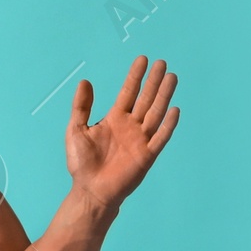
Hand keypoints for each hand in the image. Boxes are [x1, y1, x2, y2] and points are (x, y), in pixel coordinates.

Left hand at [64, 56, 179, 210]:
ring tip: (171, 77)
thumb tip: (84, 82)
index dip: (135, 76)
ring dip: (163, 96)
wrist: (90, 191)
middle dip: (153, 81)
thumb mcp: (76, 130)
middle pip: (146, 99)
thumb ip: (81, 107)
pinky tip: (174, 109)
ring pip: (155, 113)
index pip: (128, 92)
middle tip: (161, 62)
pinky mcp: (146, 156)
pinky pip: (160, 138)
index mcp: (115, 119)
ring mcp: (140, 140)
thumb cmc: (82, 163)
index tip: (143, 59)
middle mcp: (131, 126)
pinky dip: (167, 125)